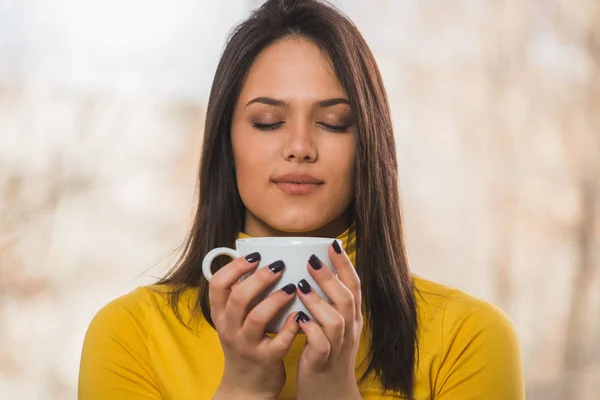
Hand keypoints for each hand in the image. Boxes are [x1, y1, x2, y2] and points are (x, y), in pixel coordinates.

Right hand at [209, 253, 300, 398]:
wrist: (246, 387)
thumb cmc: (245, 344)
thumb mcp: (233, 321)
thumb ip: (241, 296)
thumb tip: (259, 260)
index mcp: (221, 315)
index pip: (217, 285)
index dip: (234, 267)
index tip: (254, 256)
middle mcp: (230, 329)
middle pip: (239, 298)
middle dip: (259, 278)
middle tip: (278, 266)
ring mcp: (247, 346)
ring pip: (257, 318)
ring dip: (276, 299)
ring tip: (292, 287)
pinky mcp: (266, 360)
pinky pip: (279, 342)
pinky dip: (291, 327)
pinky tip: (301, 314)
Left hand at [294, 240, 363, 399]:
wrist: (330, 393)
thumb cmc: (326, 353)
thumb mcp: (332, 325)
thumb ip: (326, 301)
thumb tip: (311, 272)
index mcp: (352, 318)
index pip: (354, 286)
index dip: (344, 264)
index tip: (332, 244)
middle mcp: (349, 330)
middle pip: (346, 299)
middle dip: (330, 278)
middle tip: (312, 260)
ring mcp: (338, 346)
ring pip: (336, 320)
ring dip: (318, 301)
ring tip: (300, 286)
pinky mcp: (323, 362)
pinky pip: (321, 344)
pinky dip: (311, 330)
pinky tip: (298, 320)